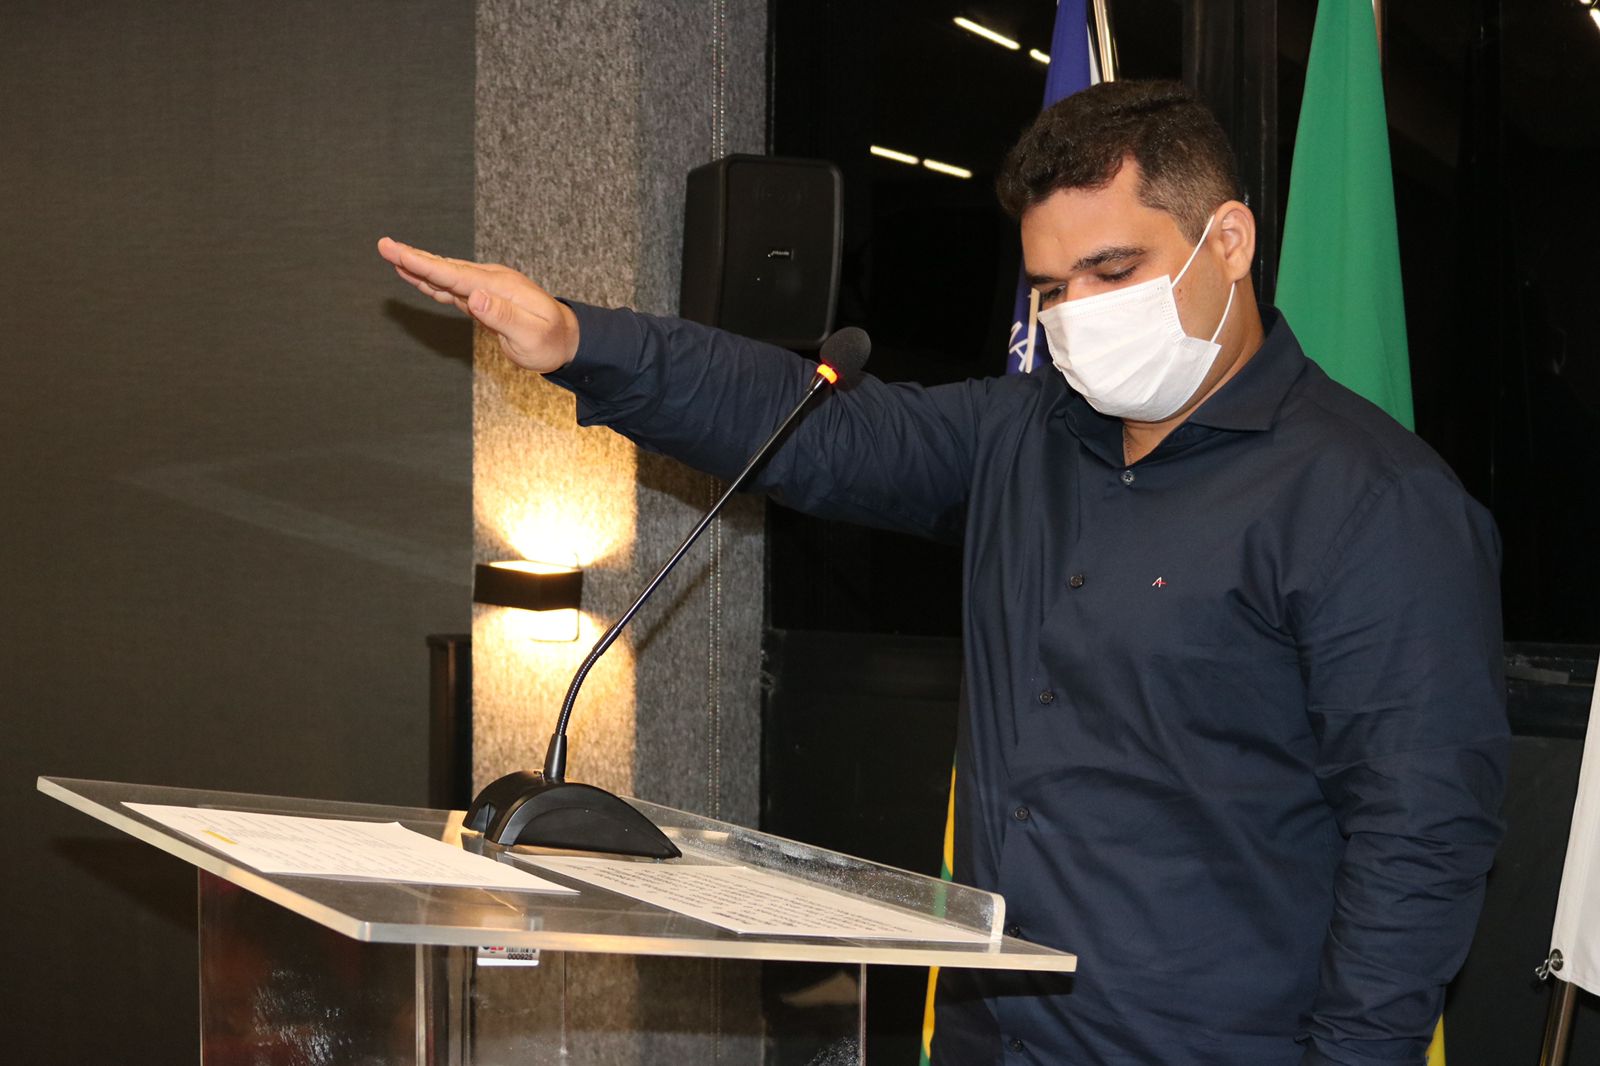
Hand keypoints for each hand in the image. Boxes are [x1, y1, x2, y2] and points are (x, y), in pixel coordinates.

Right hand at [377, 237, 579, 372]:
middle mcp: (491, 281)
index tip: (397, 253)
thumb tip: (473, 297)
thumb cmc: (550, 341)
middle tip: (384, 245)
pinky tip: (418, 277)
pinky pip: (454, 288)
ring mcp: (488, 288)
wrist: (568, 340)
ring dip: (420, 267)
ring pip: (447, 276)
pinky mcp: (485, 298)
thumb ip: (501, 316)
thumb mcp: (530, 335)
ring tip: (393, 256)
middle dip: (413, 258)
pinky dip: (433, 281)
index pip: (454, 275)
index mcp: (499, 287)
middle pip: (445, 269)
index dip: (423, 265)